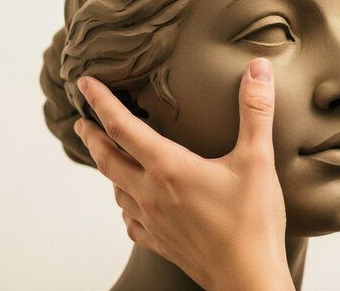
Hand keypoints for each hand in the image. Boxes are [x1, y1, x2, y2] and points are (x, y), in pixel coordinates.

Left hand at [73, 58, 293, 290]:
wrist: (247, 279)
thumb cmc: (252, 223)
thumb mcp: (258, 160)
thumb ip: (255, 111)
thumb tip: (257, 69)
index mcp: (168, 167)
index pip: (122, 126)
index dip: (100, 102)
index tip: (84, 85)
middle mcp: (151, 193)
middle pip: (107, 159)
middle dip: (92, 137)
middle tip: (81, 123)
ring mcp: (152, 220)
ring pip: (116, 189)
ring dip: (108, 169)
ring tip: (108, 158)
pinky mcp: (159, 242)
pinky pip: (130, 220)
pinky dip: (125, 204)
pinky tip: (131, 204)